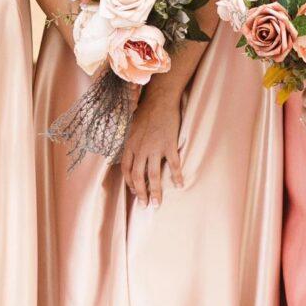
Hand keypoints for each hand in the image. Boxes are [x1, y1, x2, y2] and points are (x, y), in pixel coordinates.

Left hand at [118, 86, 188, 203]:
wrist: (160, 100)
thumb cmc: (146, 112)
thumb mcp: (132, 129)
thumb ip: (132, 144)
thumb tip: (131, 155)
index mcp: (130, 145)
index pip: (126, 170)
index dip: (129, 183)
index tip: (134, 192)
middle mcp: (140, 149)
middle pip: (138, 177)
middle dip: (141, 193)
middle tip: (144, 205)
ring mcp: (155, 148)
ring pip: (154, 175)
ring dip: (155, 191)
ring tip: (157, 204)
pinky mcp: (169, 145)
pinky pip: (173, 165)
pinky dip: (176, 176)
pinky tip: (179, 185)